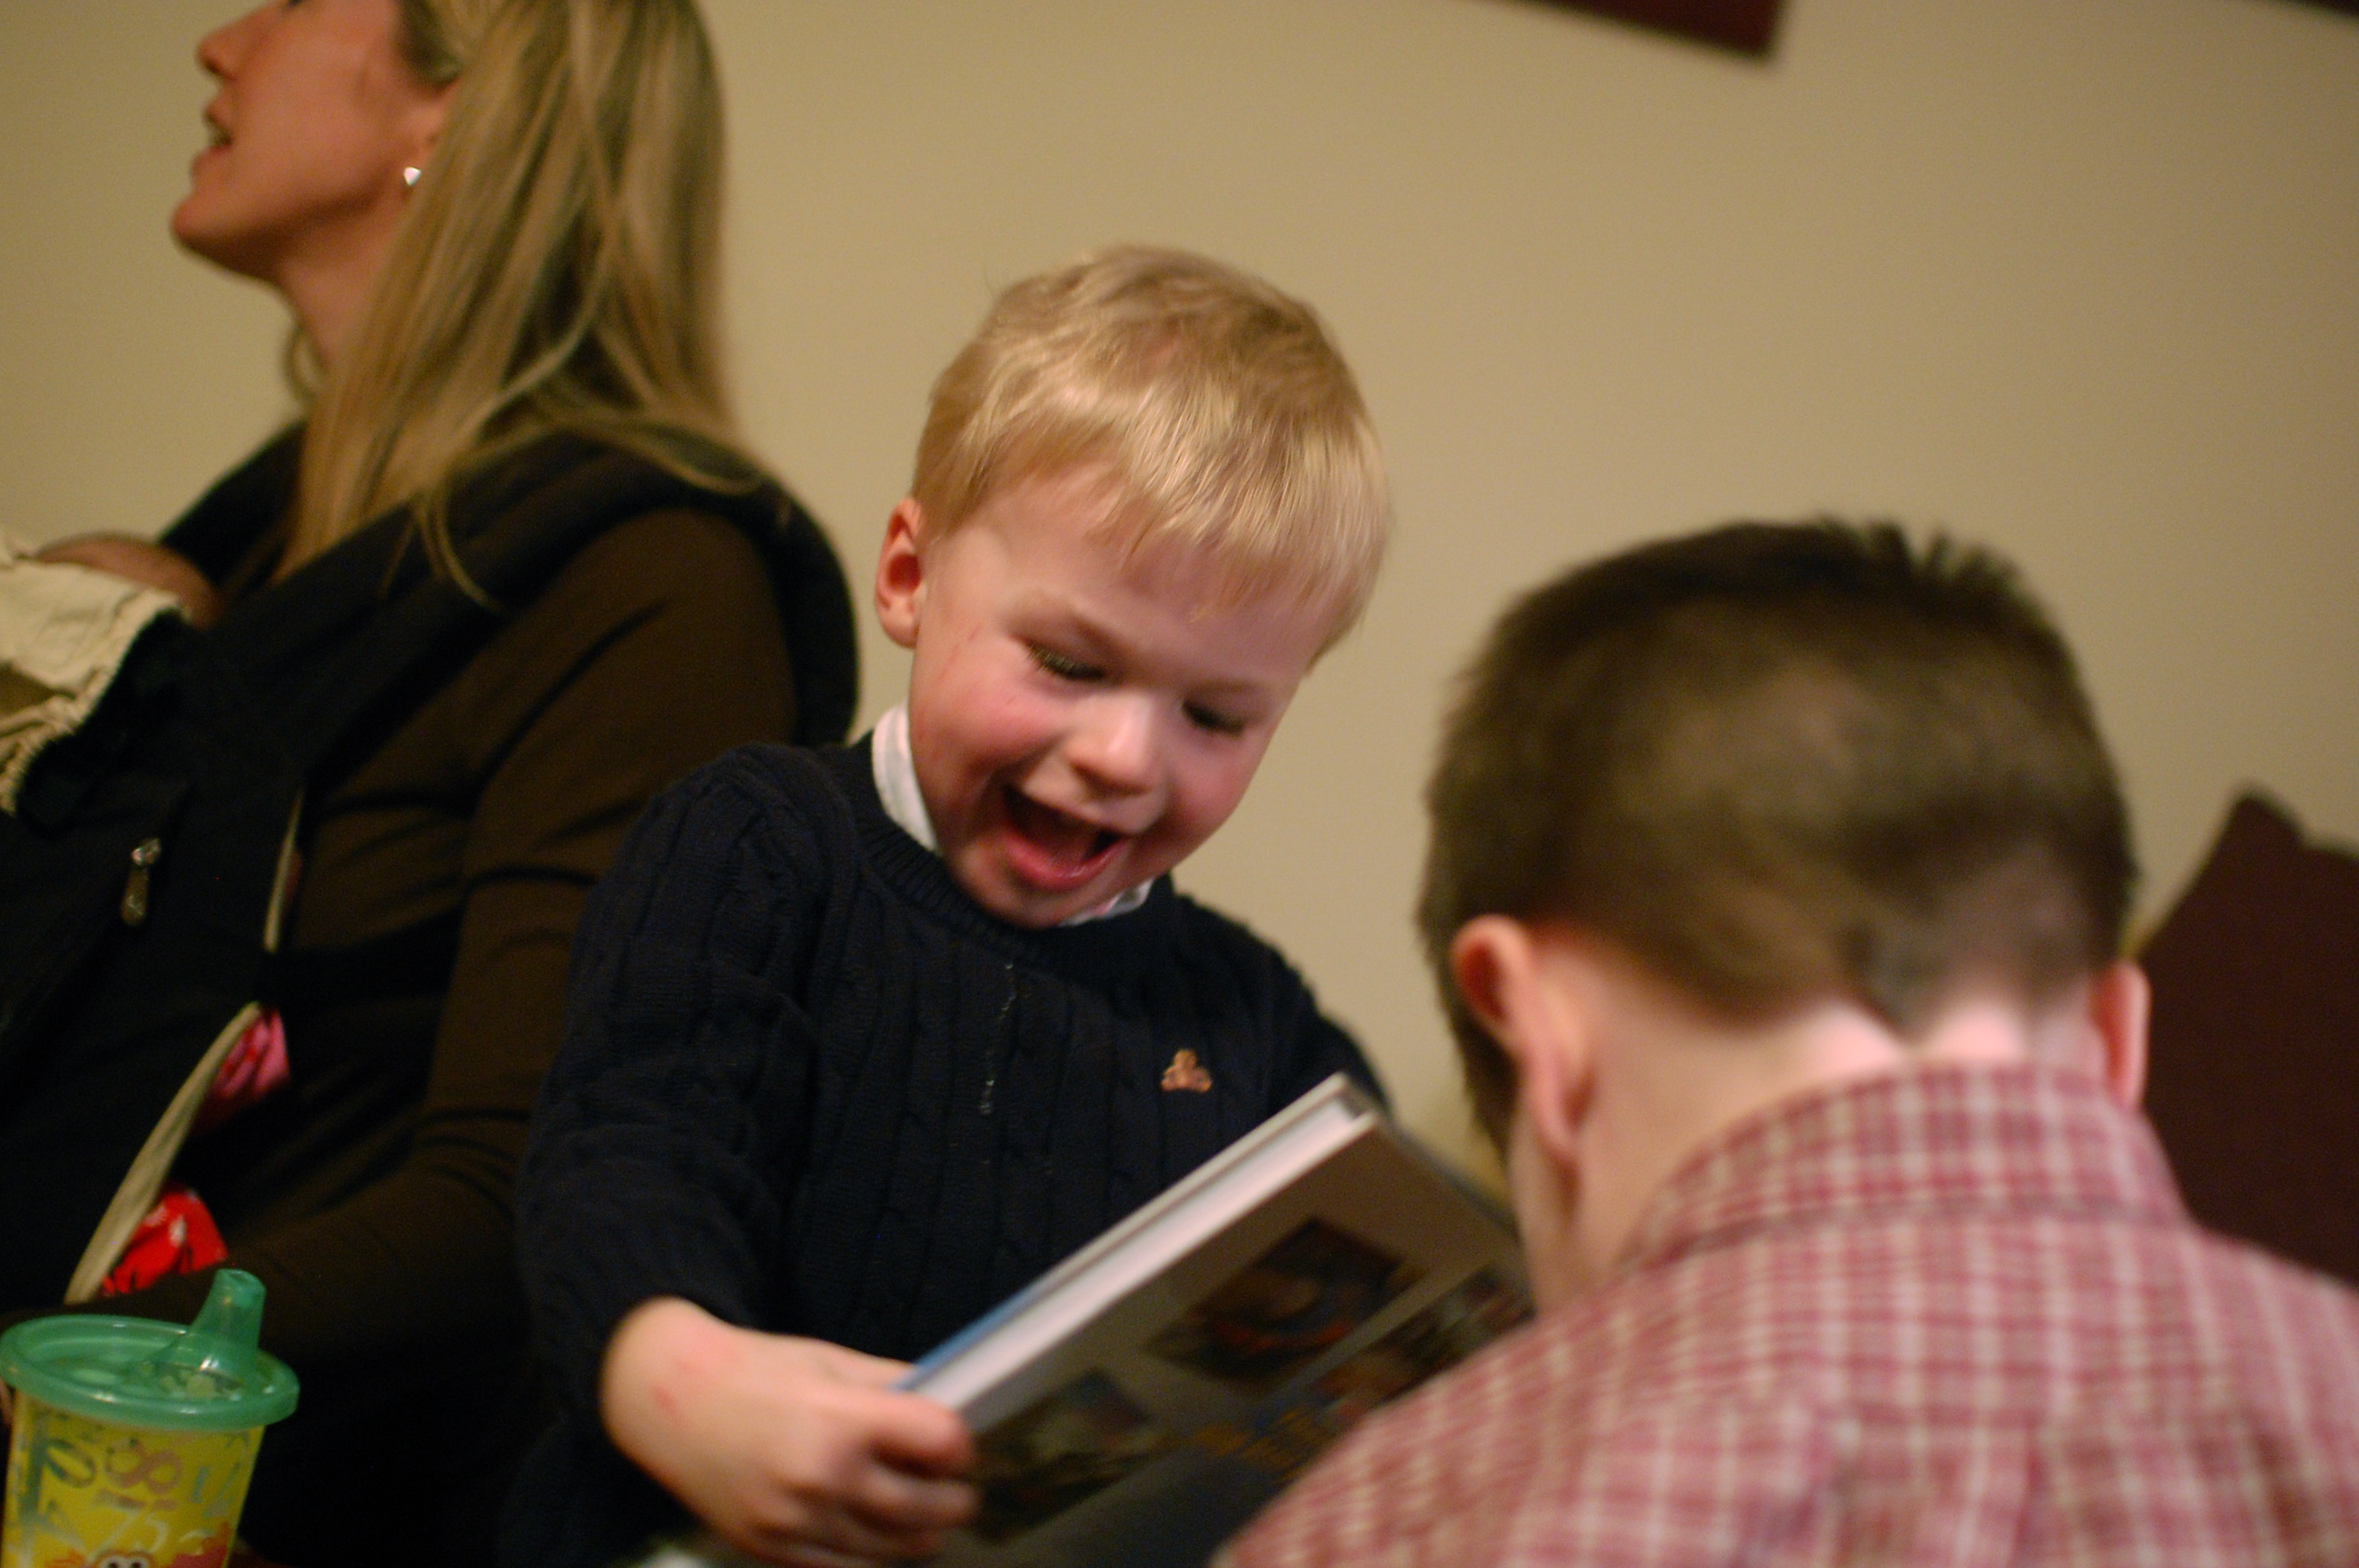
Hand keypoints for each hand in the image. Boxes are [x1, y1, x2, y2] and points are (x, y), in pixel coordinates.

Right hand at [602, 1298, 976, 1566]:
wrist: (670, 1404)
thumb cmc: (757, 1371)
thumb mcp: (833, 1362)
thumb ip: (895, 1388)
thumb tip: (951, 1412)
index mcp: (843, 1419)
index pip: (942, 1443)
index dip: (960, 1445)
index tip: (957, 1448)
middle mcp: (823, 1477)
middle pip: (928, 1508)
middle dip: (955, 1499)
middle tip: (959, 1491)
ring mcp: (795, 1522)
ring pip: (893, 1550)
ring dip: (922, 1536)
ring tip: (929, 1519)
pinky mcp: (772, 1551)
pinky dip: (873, 1557)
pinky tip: (880, 1537)